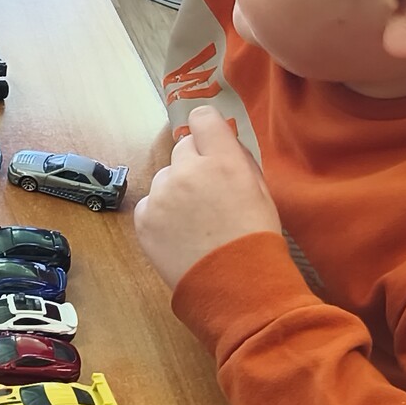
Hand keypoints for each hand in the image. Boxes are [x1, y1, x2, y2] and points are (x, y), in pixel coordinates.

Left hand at [133, 106, 282, 288]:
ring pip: (165, 178)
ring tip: (195, 222)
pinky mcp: (144, 219)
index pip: (201, 118)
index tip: (210, 143)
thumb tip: (222, 142)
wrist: (235, 286)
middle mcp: (187, 171)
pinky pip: (151, 204)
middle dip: (194, 164)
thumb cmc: (255, 239)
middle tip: (208, 194)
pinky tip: (180, 235)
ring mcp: (162, 195)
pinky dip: (161, 215)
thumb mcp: (261, 192)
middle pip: (183, 149)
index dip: (207, 131)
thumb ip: (239, 161)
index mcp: (222, 161)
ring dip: (176, 191)